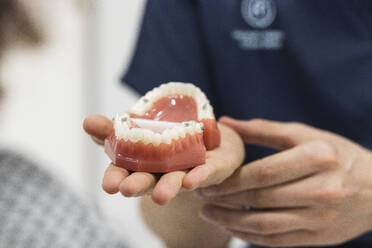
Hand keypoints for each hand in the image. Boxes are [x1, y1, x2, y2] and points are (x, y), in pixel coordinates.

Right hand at [83, 115, 244, 204]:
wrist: (206, 136)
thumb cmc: (166, 136)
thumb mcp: (137, 127)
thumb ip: (113, 129)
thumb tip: (87, 122)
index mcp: (141, 164)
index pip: (124, 172)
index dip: (115, 178)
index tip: (108, 185)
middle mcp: (161, 171)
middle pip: (148, 180)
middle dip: (138, 185)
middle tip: (126, 190)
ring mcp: (185, 170)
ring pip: (175, 181)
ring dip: (167, 188)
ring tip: (160, 196)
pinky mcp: (209, 167)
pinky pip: (205, 172)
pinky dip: (197, 176)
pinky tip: (191, 181)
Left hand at [198, 117, 371, 246]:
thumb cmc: (336, 155)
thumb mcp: (305, 135)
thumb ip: (264, 130)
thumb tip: (226, 122)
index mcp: (319, 157)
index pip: (264, 172)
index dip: (231, 180)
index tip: (209, 182)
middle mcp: (323, 189)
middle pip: (261, 199)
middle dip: (225, 200)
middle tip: (202, 197)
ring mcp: (323, 217)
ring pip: (265, 225)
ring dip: (231, 222)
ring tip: (209, 215)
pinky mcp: (320, 238)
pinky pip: (277, 241)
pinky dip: (250, 236)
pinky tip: (232, 227)